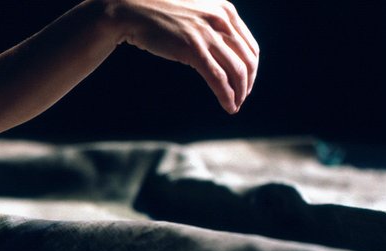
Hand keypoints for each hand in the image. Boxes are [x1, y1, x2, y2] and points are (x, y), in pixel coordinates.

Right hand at [113, 0, 258, 112]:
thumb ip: (210, 27)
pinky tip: (228, 106)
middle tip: (241, 98)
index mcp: (225, 11)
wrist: (134, 9)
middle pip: (248, 60)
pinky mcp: (194, 49)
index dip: (251, 70)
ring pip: (237, 71)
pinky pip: (218, 78)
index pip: (250, 46)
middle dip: (246, 84)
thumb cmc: (159, 14)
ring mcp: (208, 34)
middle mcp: (221, 20)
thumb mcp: (194, 14)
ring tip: (234, 105)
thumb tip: (218, 50)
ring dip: (239, 93)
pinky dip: (226, 95)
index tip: (244, 84)